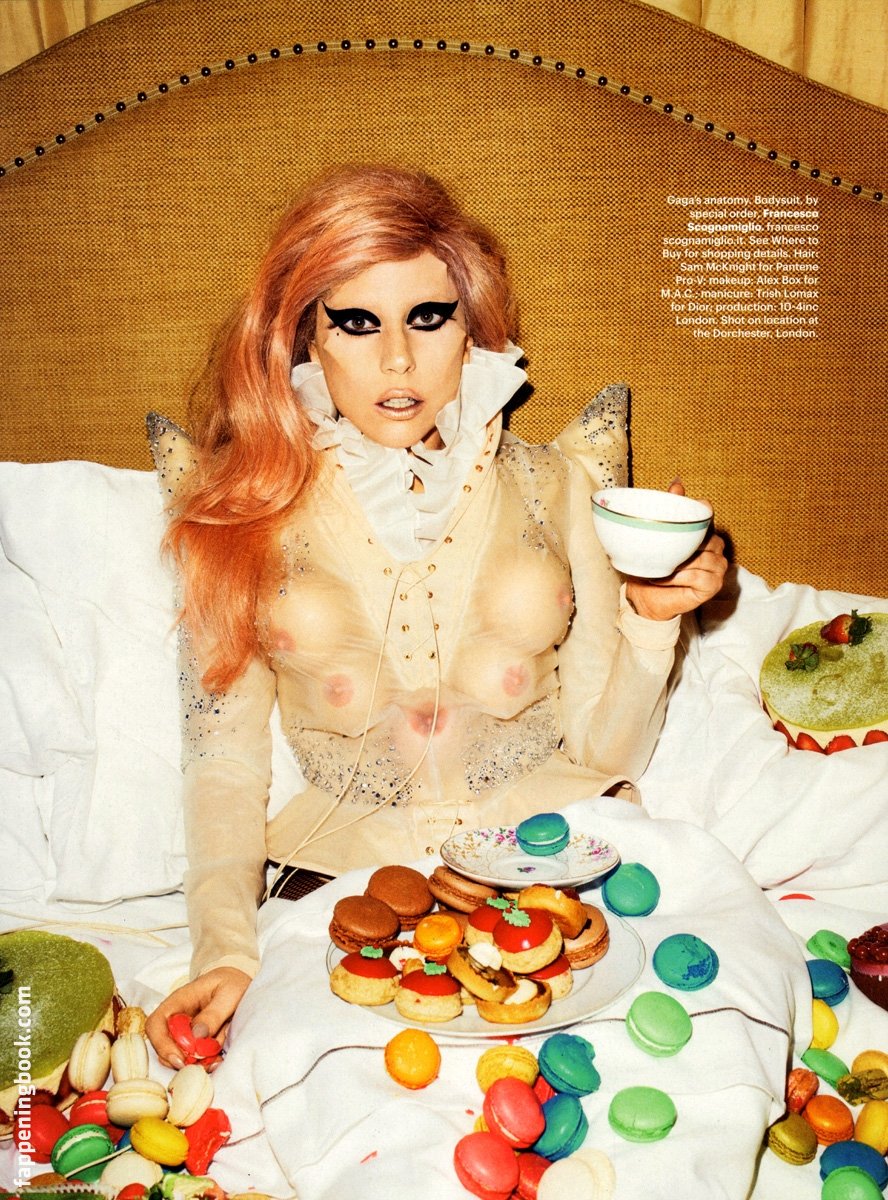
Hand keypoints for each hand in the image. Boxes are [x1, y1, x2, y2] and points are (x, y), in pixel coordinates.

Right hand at [145, 966, 251, 1069]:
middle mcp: (177, 1018)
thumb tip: (196, 1035)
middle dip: (182, 1059)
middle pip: (164, 1046)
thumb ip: (213, 1014)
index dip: (161, 1044)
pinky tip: (219, 1058)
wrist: (240, 984)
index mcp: (179, 1001)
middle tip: (204, 1062)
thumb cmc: (232, 984)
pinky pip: (195, 1059)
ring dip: (197, 1062)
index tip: (180, 1058)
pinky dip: (205, 1063)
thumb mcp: (229, 994)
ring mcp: (186, 1032)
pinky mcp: (196, 1042)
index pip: (155, 1023)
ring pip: (180, 1056)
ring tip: (217, 1058)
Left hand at [625, 479, 728, 620]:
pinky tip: (667, 579)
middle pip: (706, 538)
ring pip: (702, 558)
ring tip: (660, 570)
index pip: (707, 513)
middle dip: (682, 547)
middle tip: (663, 554)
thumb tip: (677, 483)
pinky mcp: (713, 585)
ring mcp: (717, 567)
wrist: (645, 595)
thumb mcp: (657, 535)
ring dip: (677, 565)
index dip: (699, 511)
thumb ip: (668, 509)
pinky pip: (700, 577)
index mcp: (702, 532)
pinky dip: (680, 578)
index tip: (683, 513)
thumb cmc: (652, 565)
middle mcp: (714, 548)